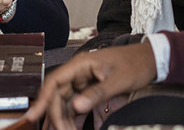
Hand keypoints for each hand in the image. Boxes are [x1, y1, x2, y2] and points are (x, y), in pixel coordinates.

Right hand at [24, 42, 156, 129]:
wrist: (150, 60)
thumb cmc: (134, 64)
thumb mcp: (117, 80)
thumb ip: (97, 94)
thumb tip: (76, 107)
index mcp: (81, 64)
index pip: (54, 82)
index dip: (42, 99)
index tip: (33, 115)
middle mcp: (78, 72)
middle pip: (57, 95)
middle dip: (55, 116)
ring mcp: (82, 80)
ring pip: (64, 102)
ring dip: (62, 118)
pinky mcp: (89, 88)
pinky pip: (75, 104)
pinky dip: (71, 117)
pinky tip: (69, 128)